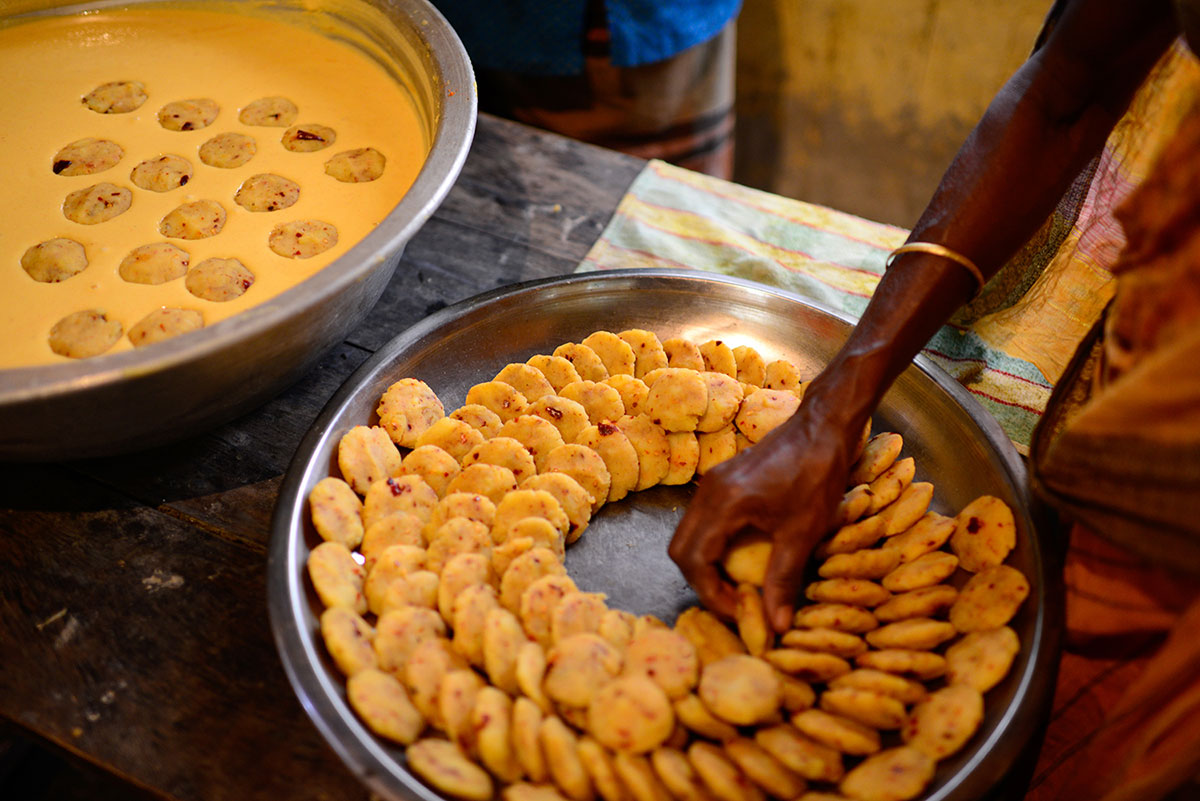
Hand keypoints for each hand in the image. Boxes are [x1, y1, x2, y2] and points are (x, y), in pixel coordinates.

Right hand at [668, 401, 859, 631]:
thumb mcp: (803, 532)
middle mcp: (708, 492)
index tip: (741, 612)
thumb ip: (784, 579)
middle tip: (734, 603)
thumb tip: (776, 625)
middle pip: (680, 550)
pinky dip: (712, 546)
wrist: (822, 427)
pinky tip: (740, 558)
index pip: (694, 561)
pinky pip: (701, 522)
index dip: (712, 595)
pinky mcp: (721, 481)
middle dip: (702, 583)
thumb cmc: (816, 475)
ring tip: (738, 585)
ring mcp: (711, 484)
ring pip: (688, 536)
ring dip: (705, 565)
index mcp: (725, 503)